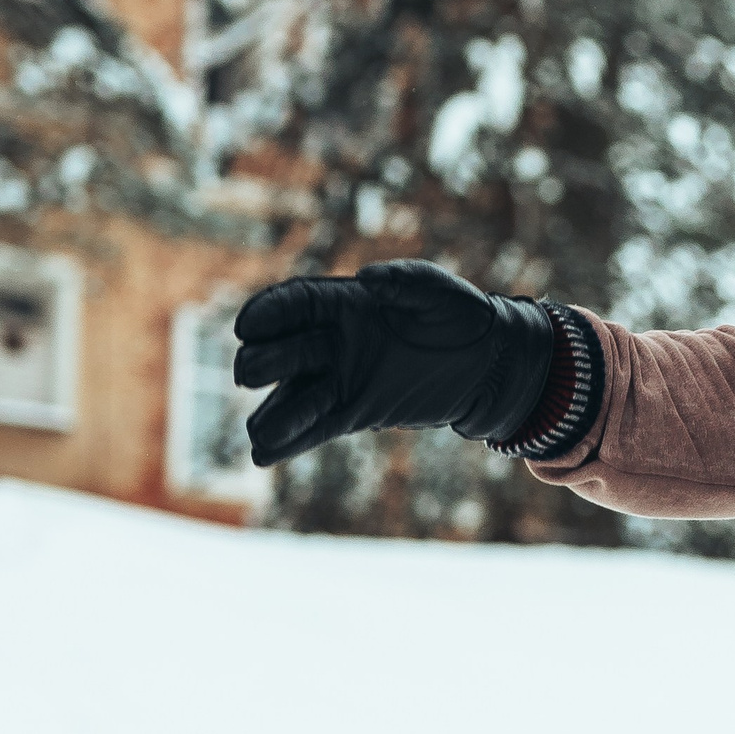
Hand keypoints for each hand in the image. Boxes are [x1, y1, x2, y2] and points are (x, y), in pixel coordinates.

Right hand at [232, 262, 556, 468]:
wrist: (488, 365)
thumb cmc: (462, 317)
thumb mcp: (438, 290)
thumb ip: (403, 281)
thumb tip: (367, 279)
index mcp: (346, 303)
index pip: (296, 304)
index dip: (268, 312)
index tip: (246, 327)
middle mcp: (333, 341)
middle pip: (286, 351)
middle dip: (263, 362)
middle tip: (247, 374)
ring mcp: (341, 379)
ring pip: (296, 397)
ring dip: (274, 414)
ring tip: (257, 432)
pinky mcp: (356, 412)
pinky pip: (317, 427)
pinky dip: (291, 441)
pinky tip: (263, 454)